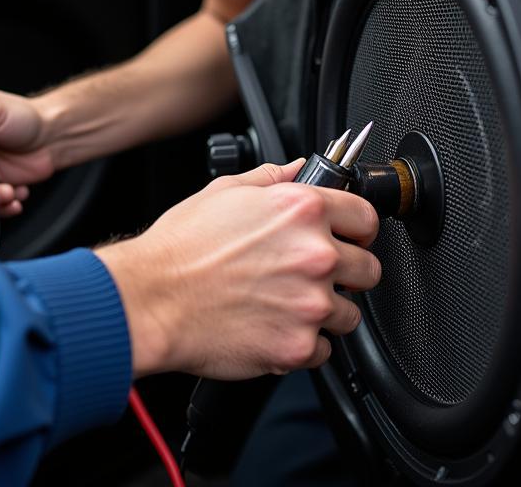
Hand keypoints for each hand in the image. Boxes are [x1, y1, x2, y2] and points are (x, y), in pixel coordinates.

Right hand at [96, 160, 380, 379]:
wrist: (152, 299)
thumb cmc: (181, 247)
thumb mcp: (225, 191)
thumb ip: (273, 178)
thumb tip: (299, 170)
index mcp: (301, 211)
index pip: (366, 217)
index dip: (356, 228)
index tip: (349, 237)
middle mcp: (315, 255)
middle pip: (368, 270)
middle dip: (346, 273)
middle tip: (312, 275)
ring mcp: (310, 304)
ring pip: (349, 314)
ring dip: (325, 311)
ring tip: (286, 304)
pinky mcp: (298, 346)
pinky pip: (323, 349)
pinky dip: (303, 343)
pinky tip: (273, 326)